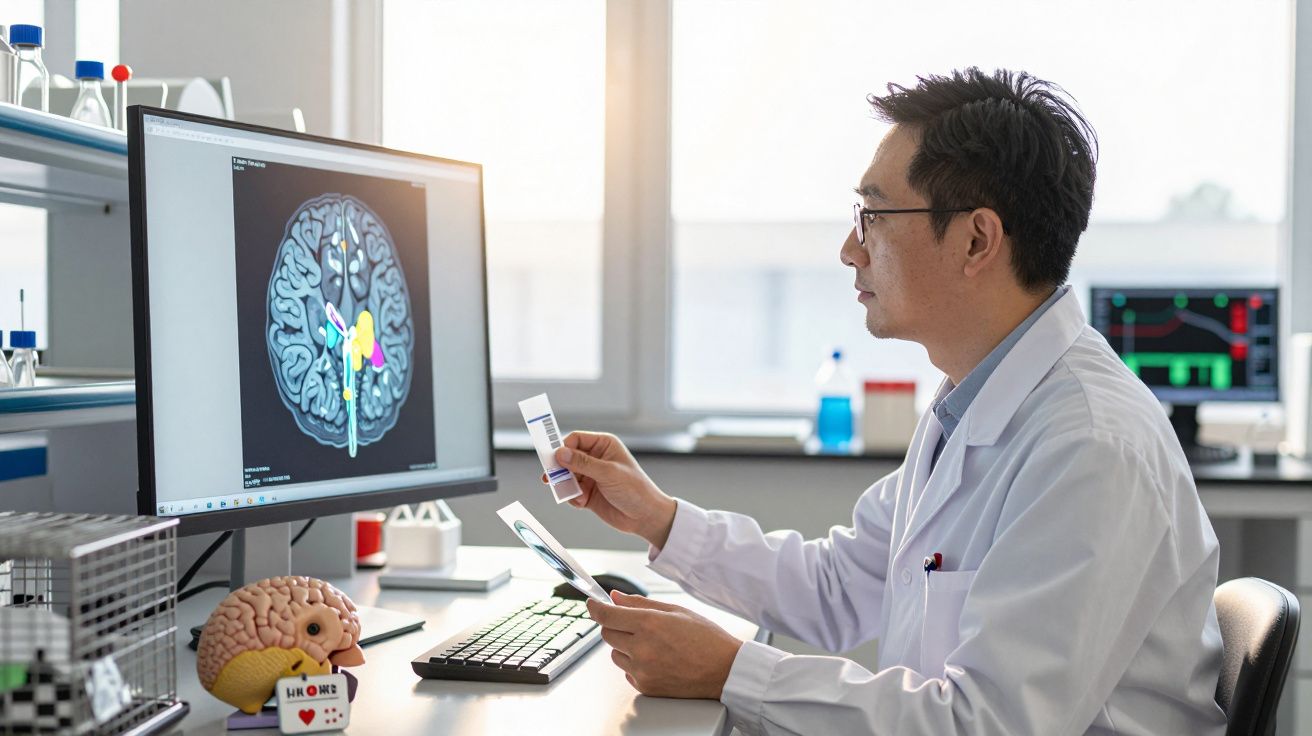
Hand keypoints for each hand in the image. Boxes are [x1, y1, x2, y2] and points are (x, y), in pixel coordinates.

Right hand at [547, 432, 677, 548]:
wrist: (645, 517)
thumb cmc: (635, 489)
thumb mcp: (609, 473)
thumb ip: (583, 463)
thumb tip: (560, 454)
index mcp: (603, 445)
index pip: (575, 439)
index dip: (563, 448)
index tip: (553, 459)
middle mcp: (595, 458)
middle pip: (567, 458)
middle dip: (560, 469)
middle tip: (551, 479)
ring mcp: (591, 476)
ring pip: (566, 476)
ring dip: (566, 486)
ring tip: (574, 495)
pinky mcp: (587, 493)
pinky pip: (570, 492)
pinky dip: (571, 497)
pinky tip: (581, 502)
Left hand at [587, 591, 743, 698]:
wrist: (725, 671)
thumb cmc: (707, 639)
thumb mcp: (676, 611)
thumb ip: (640, 604)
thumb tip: (615, 597)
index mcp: (649, 624)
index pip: (607, 615)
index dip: (595, 608)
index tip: (592, 604)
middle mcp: (642, 648)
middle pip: (607, 634)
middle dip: (615, 625)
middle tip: (635, 624)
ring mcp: (643, 670)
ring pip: (615, 654)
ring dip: (624, 646)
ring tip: (652, 644)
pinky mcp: (646, 687)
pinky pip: (627, 671)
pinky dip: (635, 664)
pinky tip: (657, 659)